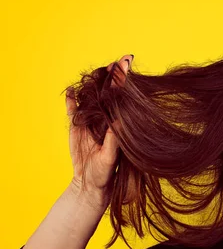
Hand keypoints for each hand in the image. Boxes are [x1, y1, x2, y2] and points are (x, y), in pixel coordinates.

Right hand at [68, 54, 132, 201]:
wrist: (89, 184)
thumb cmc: (105, 173)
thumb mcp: (110, 157)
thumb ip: (113, 139)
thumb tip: (119, 120)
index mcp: (117, 126)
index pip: (120, 101)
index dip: (123, 86)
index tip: (126, 70)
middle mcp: (105, 121)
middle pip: (106, 96)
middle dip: (109, 80)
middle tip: (113, 64)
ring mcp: (89, 122)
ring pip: (89, 100)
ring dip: (91, 86)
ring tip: (95, 73)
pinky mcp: (75, 127)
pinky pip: (72, 111)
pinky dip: (71, 101)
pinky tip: (71, 90)